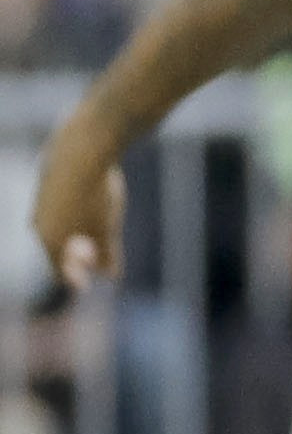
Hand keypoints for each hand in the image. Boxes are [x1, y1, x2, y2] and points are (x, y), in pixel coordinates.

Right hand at [27, 126, 118, 289]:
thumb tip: (110, 276)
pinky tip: (89, 205)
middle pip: (58, 249)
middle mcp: (38, 224)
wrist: (81, 149)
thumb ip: (108, 254)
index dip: (77, 278)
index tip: (90, 283)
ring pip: (59, 227)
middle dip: (76, 258)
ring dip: (76, 235)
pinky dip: (74, 213)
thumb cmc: (96, 195)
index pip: (61, 270)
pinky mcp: (46, 185)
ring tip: (95, 233)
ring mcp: (39, 204)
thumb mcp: (107, 228)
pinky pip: (60, 208)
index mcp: (50, 241)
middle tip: (98, 262)